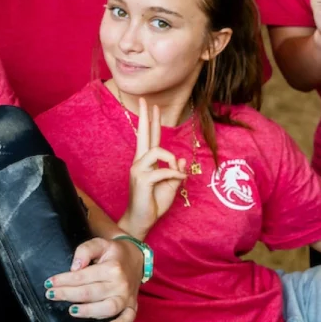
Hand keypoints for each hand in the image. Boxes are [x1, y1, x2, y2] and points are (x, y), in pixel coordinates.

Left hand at [43, 236, 144, 321]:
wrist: (137, 257)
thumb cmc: (114, 252)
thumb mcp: (100, 243)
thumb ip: (85, 251)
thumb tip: (75, 267)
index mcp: (112, 267)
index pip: (82, 276)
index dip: (64, 280)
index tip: (49, 283)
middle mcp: (120, 283)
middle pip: (90, 293)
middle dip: (68, 295)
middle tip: (51, 295)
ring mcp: (127, 297)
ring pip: (107, 308)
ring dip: (88, 311)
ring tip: (72, 310)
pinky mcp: (131, 305)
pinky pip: (128, 318)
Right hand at [118, 98, 186, 238]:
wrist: (141, 221)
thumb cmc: (153, 204)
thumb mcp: (171, 187)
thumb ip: (175, 173)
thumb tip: (182, 161)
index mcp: (145, 162)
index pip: (148, 138)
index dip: (151, 122)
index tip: (153, 106)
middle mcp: (139, 162)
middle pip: (142, 134)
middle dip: (145, 116)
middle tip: (146, 100)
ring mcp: (138, 169)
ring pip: (156, 150)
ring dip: (171, 160)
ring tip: (177, 174)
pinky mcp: (141, 179)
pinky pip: (163, 170)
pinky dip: (175, 175)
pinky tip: (180, 181)